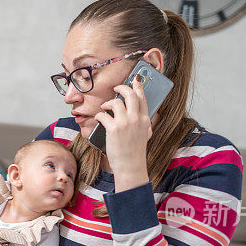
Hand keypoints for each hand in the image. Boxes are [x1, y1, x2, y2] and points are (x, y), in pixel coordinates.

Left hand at [95, 74, 150, 190]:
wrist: (130, 166)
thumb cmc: (135, 152)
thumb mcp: (145, 135)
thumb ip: (143, 123)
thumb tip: (138, 113)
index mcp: (145, 120)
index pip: (143, 98)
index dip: (138, 86)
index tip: (135, 79)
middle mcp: (136, 119)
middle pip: (130, 94)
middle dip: (122, 87)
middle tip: (116, 88)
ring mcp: (125, 123)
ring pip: (116, 102)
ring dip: (108, 103)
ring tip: (105, 108)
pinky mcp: (114, 128)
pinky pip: (103, 114)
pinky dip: (99, 116)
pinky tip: (99, 119)